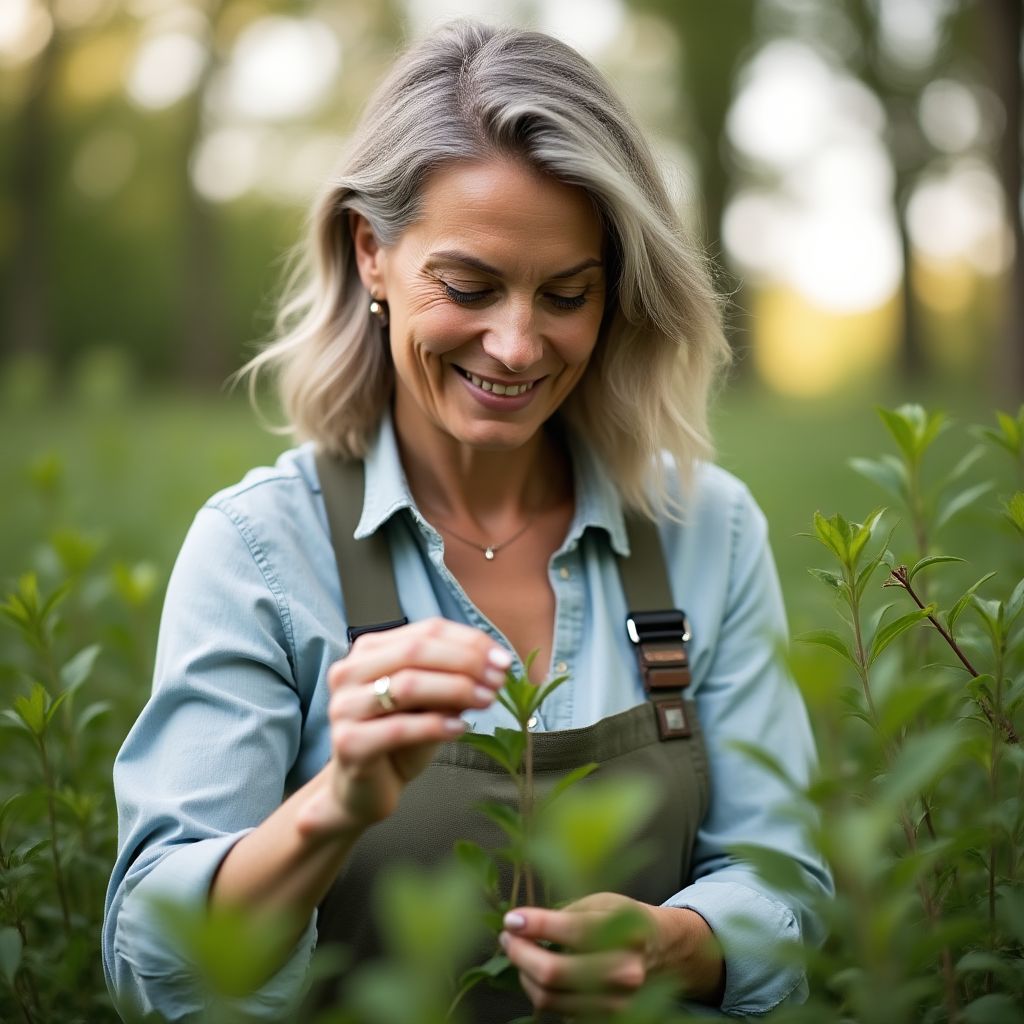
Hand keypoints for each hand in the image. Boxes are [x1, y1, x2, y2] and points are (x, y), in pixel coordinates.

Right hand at [307, 618, 511, 834]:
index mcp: (370, 650)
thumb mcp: (431, 702)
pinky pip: (398, 728)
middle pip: (416, 651)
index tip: (503, 659)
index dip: (470, 641)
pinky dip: (435, 725)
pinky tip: (461, 729)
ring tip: (486, 700)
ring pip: (408, 685)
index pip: (427, 630)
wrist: (364, 789)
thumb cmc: (400, 738)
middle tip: (498, 679)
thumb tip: (495, 666)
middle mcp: (349, 671)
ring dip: (456, 690)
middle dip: (466, 662)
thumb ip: (453, 679)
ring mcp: (344, 706)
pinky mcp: (348, 743)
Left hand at [499, 893, 724, 1014]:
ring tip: (519, 951)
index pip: (570, 931)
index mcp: (627, 934)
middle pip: (553, 972)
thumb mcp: (603, 902)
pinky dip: (540, 990)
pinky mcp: (605, 1020)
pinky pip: (557, 1010)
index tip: (512, 919)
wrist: (664, 952)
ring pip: (549, 998)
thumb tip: (522, 924)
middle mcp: (624, 973)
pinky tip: (537, 971)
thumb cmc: (627, 920)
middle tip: (508, 936)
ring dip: (524, 974)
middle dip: (520, 953)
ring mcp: (616, 1003)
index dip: (534, 925)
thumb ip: (565, 913)